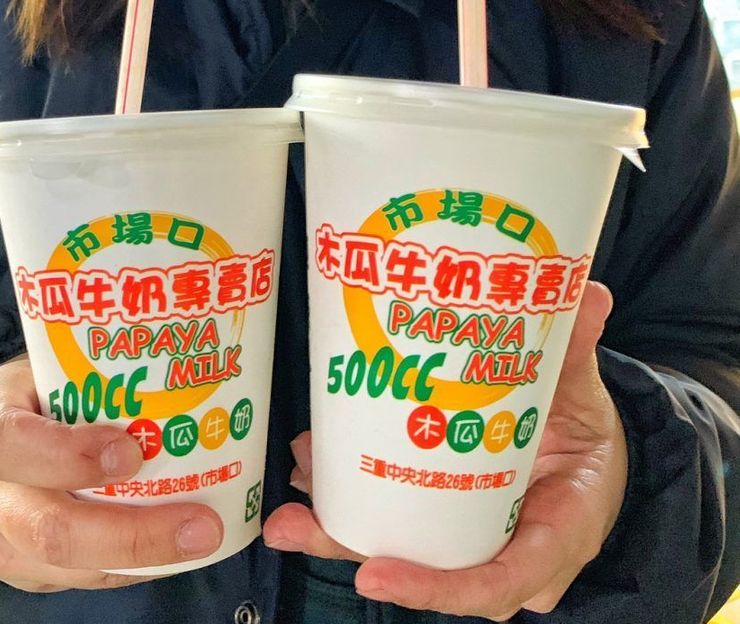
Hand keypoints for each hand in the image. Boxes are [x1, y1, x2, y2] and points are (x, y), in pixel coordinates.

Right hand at [0, 356, 223, 591]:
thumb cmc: (43, 390)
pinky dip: (128, 568)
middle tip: (198, 523)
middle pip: (45, 527)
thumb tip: (191, 374)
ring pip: (63, 565)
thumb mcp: (59, 367)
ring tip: (200, 540)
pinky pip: (74, 580)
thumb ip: (106, 377)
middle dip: (129, 533)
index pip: (8, 441)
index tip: (131, 453)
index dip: (68, 455)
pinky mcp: (14, 569)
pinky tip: (170, 551)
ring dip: (139, 559)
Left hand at [263, 282, 627, 619]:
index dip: (433, 586)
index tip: (372, 574)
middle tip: (293, 524)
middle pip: (424, 569)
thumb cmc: (587, 434)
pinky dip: (351, 497)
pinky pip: (394, 519)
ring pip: (399, 547)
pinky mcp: (443, 514)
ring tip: (292, 481)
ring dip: (336, 522)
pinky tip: (313, 461)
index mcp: (553, 535)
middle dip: (352, 547)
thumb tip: (590, 295)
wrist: (584, 449)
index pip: (493, 582)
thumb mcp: (585, 398)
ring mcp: (469, 536)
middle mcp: (504, 550)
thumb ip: (581, 352)